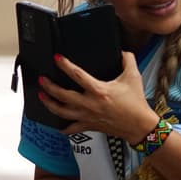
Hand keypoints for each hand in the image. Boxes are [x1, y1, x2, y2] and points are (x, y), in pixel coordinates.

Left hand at [38, 51, 157, 139]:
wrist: (139, 125)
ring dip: (49, 103)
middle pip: (62, 95)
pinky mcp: (89, 126)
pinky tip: (58, 124)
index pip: (77, 75)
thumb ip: (128, 60)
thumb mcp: (133, 77)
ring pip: (61, 111)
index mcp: (99, 90)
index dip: (65, 65)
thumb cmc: (136, 103)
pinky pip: (71, 128)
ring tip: (41, 95)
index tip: (57, 58)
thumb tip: (123, 51)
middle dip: (49, 86)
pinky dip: (62, 127)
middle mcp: (89, 104)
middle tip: (42, 79)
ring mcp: (87, 116)